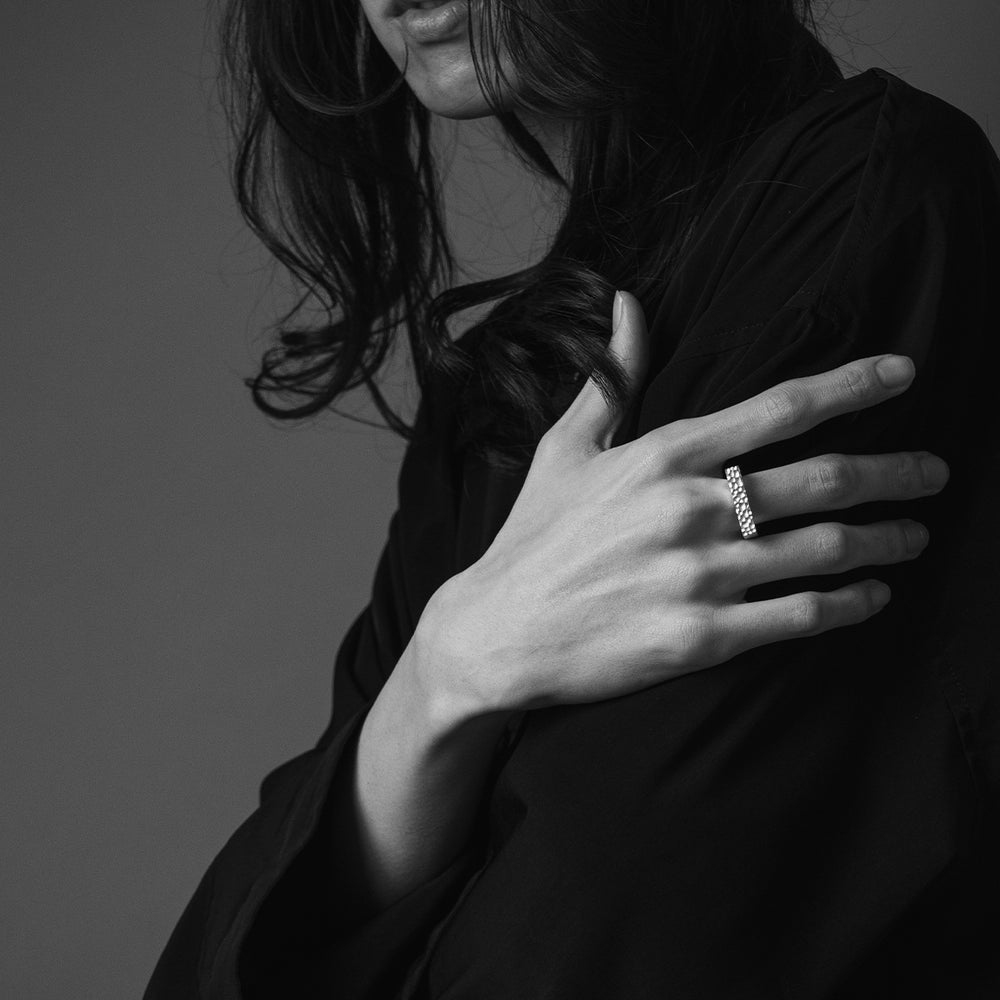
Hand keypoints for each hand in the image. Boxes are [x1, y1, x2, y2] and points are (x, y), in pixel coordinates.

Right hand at [421, 291, 947, 714]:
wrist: (498, 632)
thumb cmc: (532, 536)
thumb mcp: (564, 448)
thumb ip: (612, 376)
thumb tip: (628, 303)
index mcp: (662, 454)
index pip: (780, 407)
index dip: (853, 384)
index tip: (906, 372)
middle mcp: (691, 508)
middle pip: (824, 478)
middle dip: (897, 472)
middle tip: (934, 473)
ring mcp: (700, 575)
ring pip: (826, 548)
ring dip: (887, 540)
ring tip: (914, 537)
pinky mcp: (703, 637)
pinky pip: (802, 614)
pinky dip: (852, 603)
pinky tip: (872, 596)